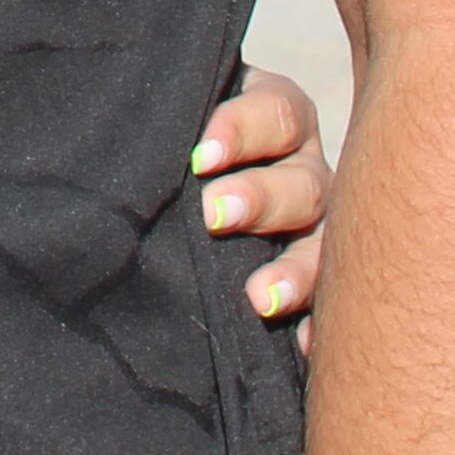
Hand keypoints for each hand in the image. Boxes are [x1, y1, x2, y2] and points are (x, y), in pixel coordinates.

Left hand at [190, 67, 334, 346]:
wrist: (172, 177)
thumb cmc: (169, 132)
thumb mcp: (174, 114)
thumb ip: (166, 115)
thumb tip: (125, 120)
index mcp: (275, 114)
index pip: (275, 111)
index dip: (241, 130)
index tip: (198, 157)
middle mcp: (303, 167)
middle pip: (304, 182)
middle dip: (261, 199)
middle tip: (214, 216)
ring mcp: (314, 224)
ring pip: (323, 242)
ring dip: (295, 270)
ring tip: (260, 297)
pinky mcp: (311, 272)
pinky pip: (328, 301)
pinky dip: (316, 320)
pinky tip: (301, 343)